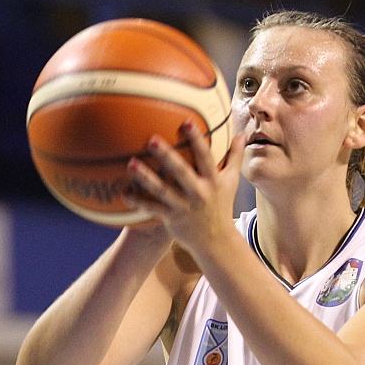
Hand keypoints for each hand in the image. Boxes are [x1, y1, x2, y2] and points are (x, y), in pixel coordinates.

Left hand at [126, 120, 249, 256]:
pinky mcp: (171, 218)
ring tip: (131, 164)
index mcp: (213, 181)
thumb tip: (241, 134)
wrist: (217, 241)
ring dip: (146, 178)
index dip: (197, 140)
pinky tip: (123, 193)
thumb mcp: (232, 181)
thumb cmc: (222, 205)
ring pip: (162, 191)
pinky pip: (152, 209)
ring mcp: (184, 206)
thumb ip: (235, 156)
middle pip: (181, 172)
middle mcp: (199, 193)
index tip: (186, 123)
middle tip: (152, 140)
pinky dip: (138, 201)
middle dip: (167, 156)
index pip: (205, 158)